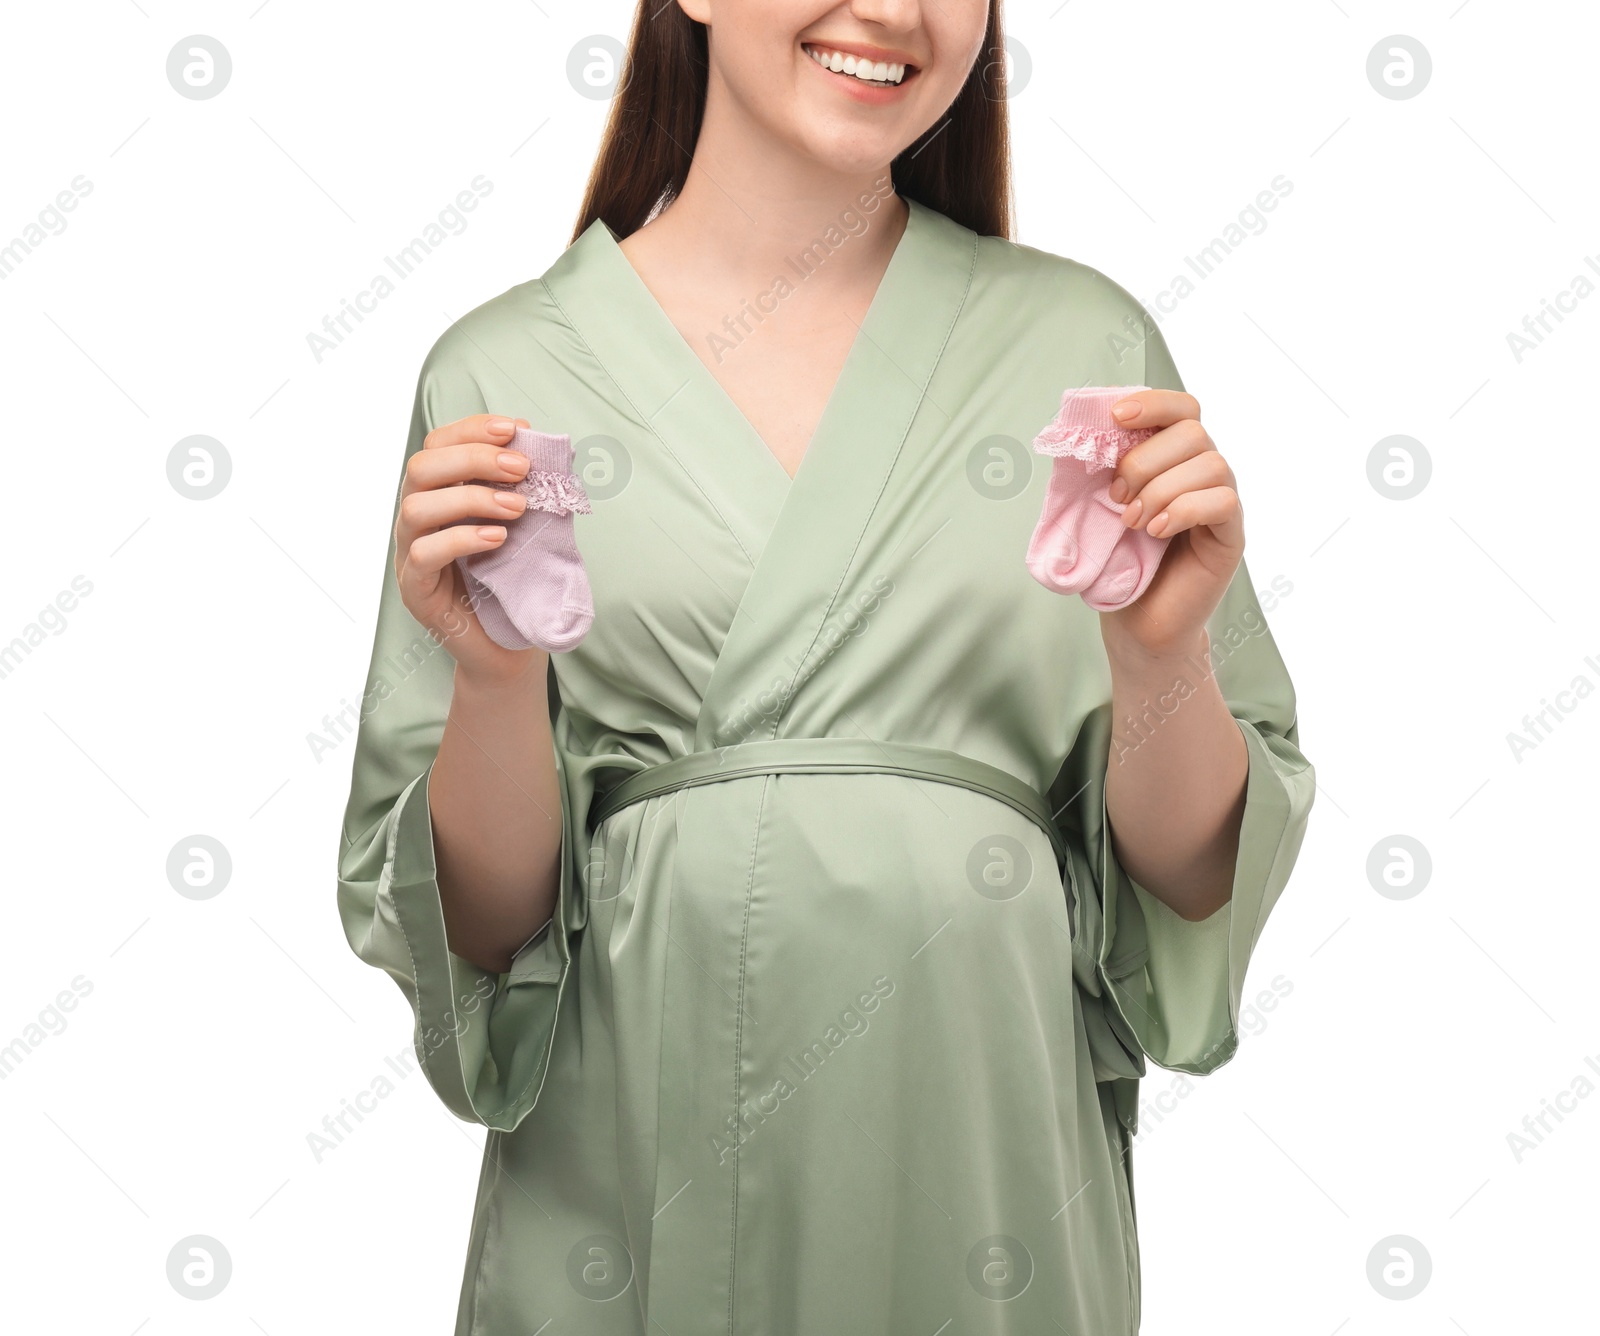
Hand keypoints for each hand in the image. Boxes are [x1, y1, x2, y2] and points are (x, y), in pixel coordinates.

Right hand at [394, 413, 544, 685]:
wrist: (511, 648)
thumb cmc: (516, 583)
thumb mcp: (526, 527)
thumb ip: (526, 490)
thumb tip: (545, 448)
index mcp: (439, 497)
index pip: (437, 446)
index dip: (471, 430)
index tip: (515, 429)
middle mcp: (417, 521)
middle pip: (421, 468)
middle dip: (473, 458)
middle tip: (520, 468)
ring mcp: (409, 555)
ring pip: (416, 507)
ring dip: (471, 498)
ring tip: (517, 507)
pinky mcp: (415, 591)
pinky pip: (423, 554)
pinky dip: (461, 539)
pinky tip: (498, 539)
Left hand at [1098, 389, 1242, 661]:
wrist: (1135, 620)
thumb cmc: (1118, 561)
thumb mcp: (1098, 505)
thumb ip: (1097, 467)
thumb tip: (1075, 431)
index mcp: (1173, 458)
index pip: (1181, 408)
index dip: (1153, 403)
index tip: (1116, 418)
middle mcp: (1203, 473)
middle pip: (1193, 432)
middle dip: (1145, 460)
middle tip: (1117, 496)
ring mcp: (1221, 503)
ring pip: (1211, 464)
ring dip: (1161, 490)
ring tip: (1133, 522)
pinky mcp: (1230, 535)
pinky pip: (1223, 502)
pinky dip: (1183, 510)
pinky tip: (1157, 532)